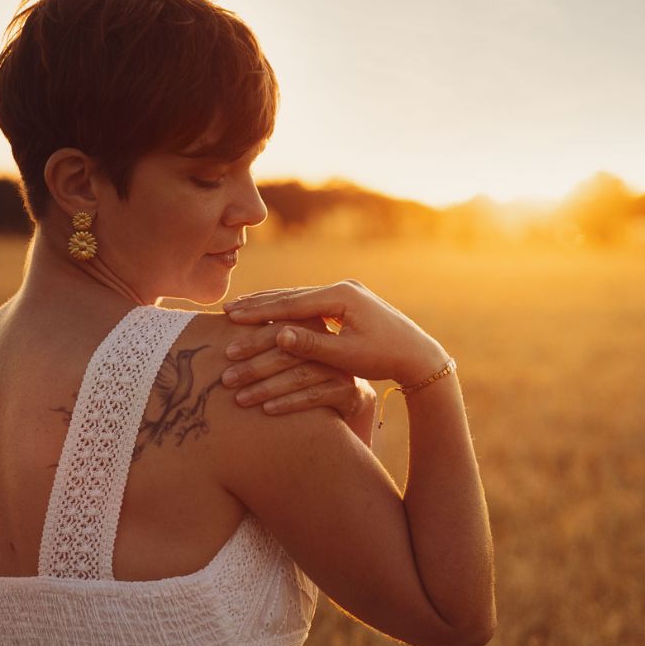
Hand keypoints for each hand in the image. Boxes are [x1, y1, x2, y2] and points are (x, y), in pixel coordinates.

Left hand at [221, 316, 377, 442]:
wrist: (348, 396)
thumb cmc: (307, 370)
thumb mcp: (290, 353)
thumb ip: (266, 341)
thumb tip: (225, 326)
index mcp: (311, 326)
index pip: (279, 329)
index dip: (252, 339)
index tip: (227, 351)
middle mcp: (327, 343)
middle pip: (287, 352)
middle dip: (253, 366)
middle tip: (226, 378)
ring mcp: (340, 368)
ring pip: (299, 375)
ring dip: (266, 387)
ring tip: (240, 398)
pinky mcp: (348, 392)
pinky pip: (315, 397)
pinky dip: (289, 403)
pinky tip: (267, 410)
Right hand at [223, 280, 448, 386]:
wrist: (417, 354)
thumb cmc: (384, 358)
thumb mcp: (346, 355)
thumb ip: (312, 344)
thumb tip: (278, 333)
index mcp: (342, 296)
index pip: (292, 303)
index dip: (260, 310)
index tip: (233, 315)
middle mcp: (342, 288)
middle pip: (292, 295)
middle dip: (258, 303)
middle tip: (227, 309)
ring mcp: (344, 292)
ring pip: (298, 297)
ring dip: (269, 303)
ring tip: (240, 307)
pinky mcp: (346, 301)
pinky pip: (309, 303)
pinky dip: (286, 308)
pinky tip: (268, 311)